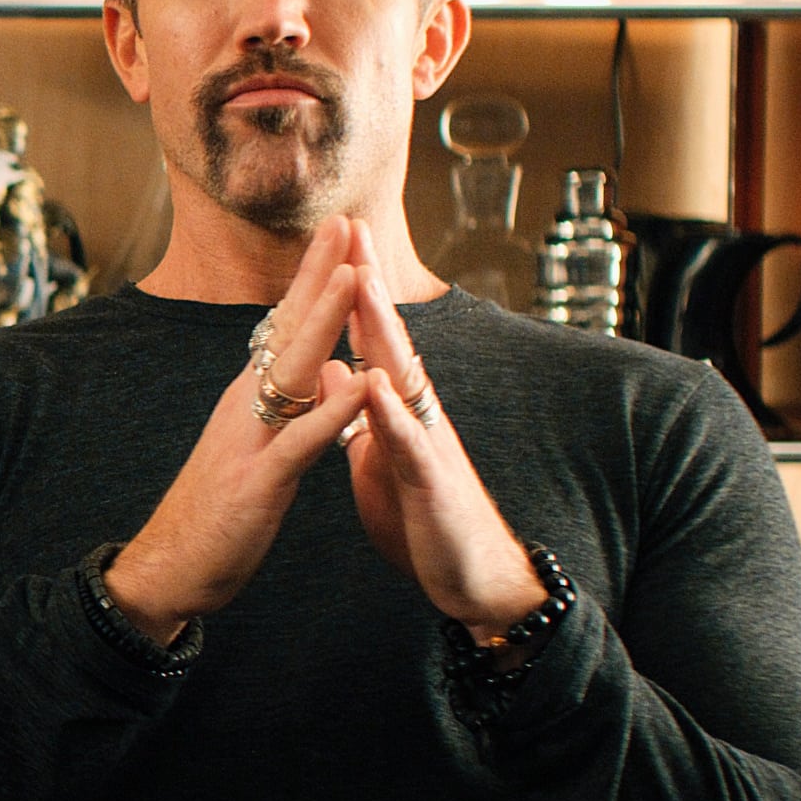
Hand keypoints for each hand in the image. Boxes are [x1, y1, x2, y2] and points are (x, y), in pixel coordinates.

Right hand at [105, 218, 374, 642]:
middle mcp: (247, 406)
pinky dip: (331, 413)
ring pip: (293, 372)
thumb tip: (324, 375)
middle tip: (346, 221)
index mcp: (251, 398)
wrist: (169, 568)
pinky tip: (359, 386)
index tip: (341, 232)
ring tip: (353, 277)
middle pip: (289, 329)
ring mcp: (251, 440)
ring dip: (323, 323)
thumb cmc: (215, 512)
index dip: (315, 278)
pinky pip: (300, 442)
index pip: (287, 325)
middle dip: (320, 275)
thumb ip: (287, 410)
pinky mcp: (258, 483)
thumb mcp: (255, 449)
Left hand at [337, 221, 547, 643]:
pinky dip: (388, 412)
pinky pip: (408, 442)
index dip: (350, 289)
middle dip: (370, 282)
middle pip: (389, 336)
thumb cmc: (422, 513)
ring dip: (382, 329)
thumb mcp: (377, 457)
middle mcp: (416, 412)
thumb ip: (360, 414)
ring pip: (402, 375)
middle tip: (351, 226)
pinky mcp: (430, 481)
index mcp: (396, 406)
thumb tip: (336, 372)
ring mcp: (427, 442)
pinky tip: (372, 383)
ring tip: (363, 281)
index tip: (332, 237)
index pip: (369, 336)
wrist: (468, 575)